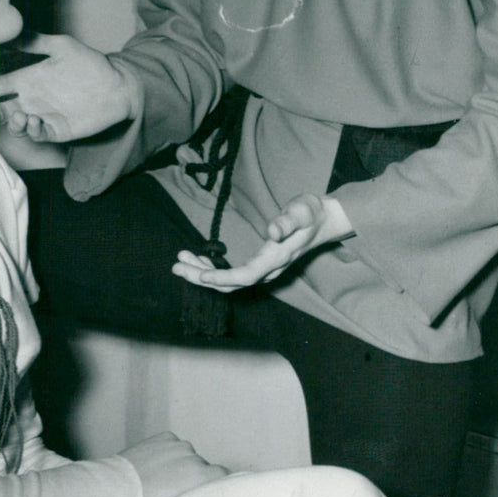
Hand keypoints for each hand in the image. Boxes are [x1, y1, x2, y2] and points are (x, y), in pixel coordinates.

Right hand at [0, 33, 135, 142]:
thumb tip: (11, 32)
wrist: (117, 85)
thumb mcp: (62, 46)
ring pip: (17, 125)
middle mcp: (32, 99)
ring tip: (19, 116)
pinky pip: (37, 135)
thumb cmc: (91, 63)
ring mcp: (43, 116)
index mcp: (29, 79)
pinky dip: (32, 131)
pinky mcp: (57, 130)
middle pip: (2, 110)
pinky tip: (35, 121)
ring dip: (12, 123)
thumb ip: (36, 42)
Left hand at [119, 432, 227, 496]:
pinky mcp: (165, 436)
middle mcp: (194, 456)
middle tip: (174, 490)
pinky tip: (154, 463)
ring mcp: (179, 444)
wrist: (119, 490)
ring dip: (180, 462)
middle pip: (202, 466)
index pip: (223, 474)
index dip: (214, 483)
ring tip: (160, 476)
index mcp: (201, 476)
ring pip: (187, 454)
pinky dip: (168, 451)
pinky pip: (173, 444)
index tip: (203, 492)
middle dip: (193, 475)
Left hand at [172, 194, 351, 291]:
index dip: (223, 278)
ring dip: (202, 273)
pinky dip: (212, 269)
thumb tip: (273, 230)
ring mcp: (263, 271)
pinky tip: (198, 259)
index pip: (246, 276)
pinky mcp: (258, 267)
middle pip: (231, 284)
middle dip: (202, 277)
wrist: (321, 221)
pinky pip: (231, 276)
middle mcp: (268, 270)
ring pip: (228, 283)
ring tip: (180, 260)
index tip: (201, 276)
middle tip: (176, 264)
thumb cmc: (309, 213)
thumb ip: (288, 221)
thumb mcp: (301, 211)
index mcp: (276, 258)